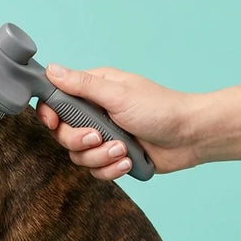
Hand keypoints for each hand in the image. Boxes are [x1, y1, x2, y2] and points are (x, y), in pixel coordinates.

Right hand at [36, 65, 199, 179]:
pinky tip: (129, 161)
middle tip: (99, 136)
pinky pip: (96, 171)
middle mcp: (94, 114)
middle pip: (62, 134)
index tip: (53, 123)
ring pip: (78, 156)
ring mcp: (103, 137)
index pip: (55, 102)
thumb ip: (82, 85)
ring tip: (123, 149)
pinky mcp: (113, 157)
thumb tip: (51, 70)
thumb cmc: (160, 108)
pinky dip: (111, 169)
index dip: (49, 115)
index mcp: (93, 92)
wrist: (191, 136)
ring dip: (100, 157)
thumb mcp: (118, 94)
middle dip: (79, 140)